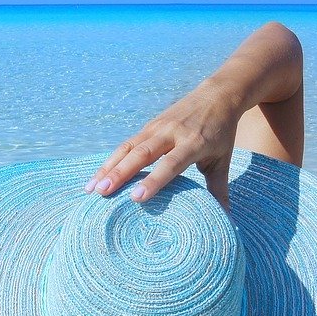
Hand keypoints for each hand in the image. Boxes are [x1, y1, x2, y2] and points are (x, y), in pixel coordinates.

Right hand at [84, 79, 243, 208]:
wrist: (216, 95)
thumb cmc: (221, 133)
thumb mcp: (222, 160)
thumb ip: (219, 189)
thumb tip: (224, 220)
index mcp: (193, 143)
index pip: (170, 164)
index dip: (153, 180)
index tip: (137, 198)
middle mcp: (171, 133)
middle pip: (141, 154)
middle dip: (120, 174)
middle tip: (102, 193)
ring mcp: (156, 127)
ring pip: (128, 148)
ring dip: (108, 167)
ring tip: (92, 189)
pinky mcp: (148, 126)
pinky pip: (126, 144)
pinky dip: (110, 160)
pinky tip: (97, 177)